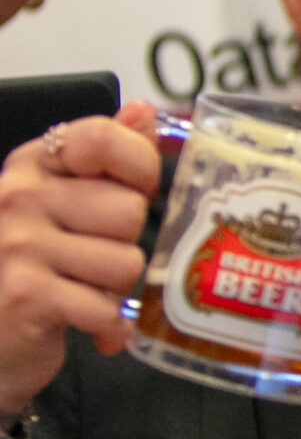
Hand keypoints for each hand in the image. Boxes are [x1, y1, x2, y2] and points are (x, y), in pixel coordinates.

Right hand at [0, 102, 161, 415]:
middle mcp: (19, 197)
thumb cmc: (30, 268)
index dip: (139, 168)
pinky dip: (107, 327)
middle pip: (128, 211)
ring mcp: (18, 244)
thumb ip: (105, 159)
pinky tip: (84, 324)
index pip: (103, 138)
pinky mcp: (26, 295)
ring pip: (127, 263)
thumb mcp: (62, 204)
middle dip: (125, 245)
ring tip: (82, 293)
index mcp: (32, 166)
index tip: (134, 191)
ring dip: (115, 291)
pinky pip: (108, 308)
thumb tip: (143, 111)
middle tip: (90, 263)